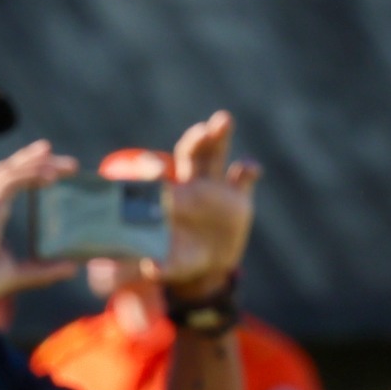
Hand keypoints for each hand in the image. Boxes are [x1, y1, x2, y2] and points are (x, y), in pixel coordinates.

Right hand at [0, 140, 80, 309]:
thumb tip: (72, 268)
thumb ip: (42, 270)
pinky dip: (32, 174)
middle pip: (9, 169)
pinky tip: (52, 176)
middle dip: (37, 159)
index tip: (52, 169)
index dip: (28, 170)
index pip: (6, 181)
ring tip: (68, 166)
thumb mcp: (14, 274)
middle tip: (67, 162)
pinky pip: (11, 181)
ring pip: (12, 170)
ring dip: (40, 164)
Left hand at [156, 112, 260, 297]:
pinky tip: (249, 169)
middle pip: (189, 154)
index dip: (151, 167)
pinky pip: (243, 178)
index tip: (154, 171)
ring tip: (223, 119)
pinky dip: (247, 170)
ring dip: (219, 137)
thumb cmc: (175, 261)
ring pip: (215, 156)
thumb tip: (141, 270)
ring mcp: (214, 188)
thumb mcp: (160, 266)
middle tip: (202, 129)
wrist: (205, 268)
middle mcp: (189, 186)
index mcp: (164, 198)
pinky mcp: (237, 197)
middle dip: (195, 140)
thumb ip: (149, 266)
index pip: (155, 174)